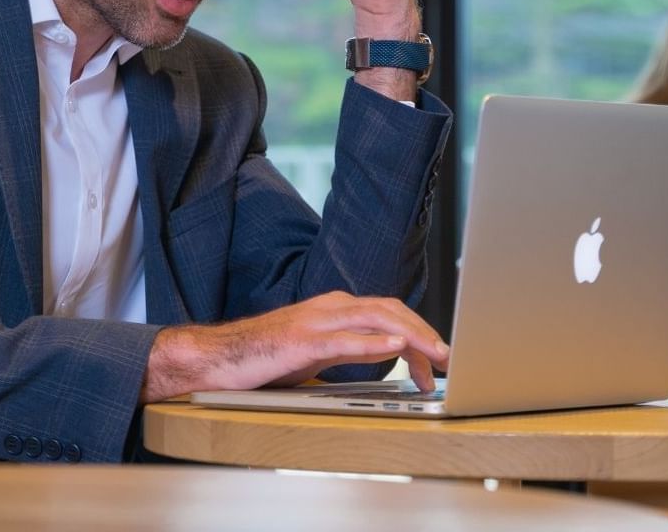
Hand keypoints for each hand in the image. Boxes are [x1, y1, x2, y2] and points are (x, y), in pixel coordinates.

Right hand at [140, 291, 448, 402]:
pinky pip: (344, 340)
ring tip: (436, 356)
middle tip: (449, 360)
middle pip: (391, 311)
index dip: (420, 333)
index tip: (439, 360)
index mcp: (336, 309)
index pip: (390, 314)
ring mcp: (316, 321)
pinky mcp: (301, 341)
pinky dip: (373, 344)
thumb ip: (351, 349)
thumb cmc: (264, 357)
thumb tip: (388, 358)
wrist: (217, 357)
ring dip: (412, 338)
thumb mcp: (317, 352)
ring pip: (376, 320)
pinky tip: (395, 350)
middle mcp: (330, 308)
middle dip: (425, 334)